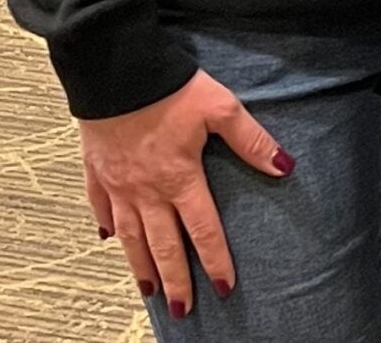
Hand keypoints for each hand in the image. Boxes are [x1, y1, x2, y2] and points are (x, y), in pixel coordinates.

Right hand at [77, 70, 293, 317]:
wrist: (115, 70)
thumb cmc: (169, 87)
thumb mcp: (221, 108)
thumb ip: (252, 141)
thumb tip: (284, 166)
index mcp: (179, 178)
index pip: (202, 230)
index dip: (215, 260)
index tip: (224, 288)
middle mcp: (146, 190)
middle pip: (162, 244)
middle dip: (175, 279)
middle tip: (183, 309)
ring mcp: (117, 183)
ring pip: (129, 236)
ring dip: (140, 265)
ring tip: (149, 290)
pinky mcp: (96, 170)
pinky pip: (100, 207)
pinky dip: (107, 226)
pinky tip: (110, 239)